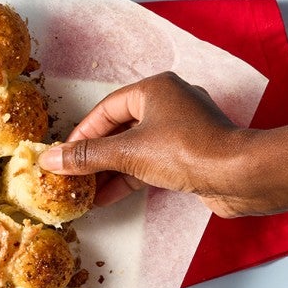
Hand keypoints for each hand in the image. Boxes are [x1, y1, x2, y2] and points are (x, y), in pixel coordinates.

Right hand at [37, 71, 287, 217]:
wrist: (238, 176)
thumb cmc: (185, 151)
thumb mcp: (127, 153)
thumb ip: (86, 157)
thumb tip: (49, 159)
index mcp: (154, 89)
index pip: (105, 110)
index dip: (80, 135)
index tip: (61, 157)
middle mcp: (168, 103)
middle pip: (118, 129)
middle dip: (93, 156)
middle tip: (69, 175)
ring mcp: (180, 130)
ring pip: (132, 149)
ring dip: (108, 171)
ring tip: (83, 191)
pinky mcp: (187, 154)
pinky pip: (148, 163)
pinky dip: (127, 178)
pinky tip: (106, 197)